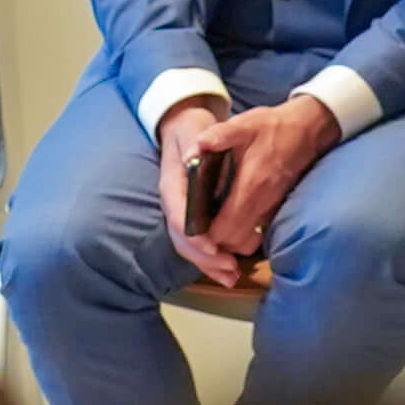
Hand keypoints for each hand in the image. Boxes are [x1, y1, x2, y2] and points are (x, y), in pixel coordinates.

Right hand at [154, 99, 242, 288]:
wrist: (185, 128)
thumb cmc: (192, 129)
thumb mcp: (195, 129)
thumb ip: (197, 141)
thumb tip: (192, 155)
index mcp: (172, 184)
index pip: (177, 214)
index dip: (193, 233)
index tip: (213, 246)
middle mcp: (173, 203)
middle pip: (182, 238)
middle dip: (204, 257)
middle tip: (230, 267)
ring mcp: (181, 213)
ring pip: (188, 247)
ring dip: (209, 265)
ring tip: (232, 276)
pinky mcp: (192, 219)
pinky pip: (198, 245)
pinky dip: (212, 261)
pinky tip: (230, 273)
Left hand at [195, 99, 343, 274]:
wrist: (307, 130)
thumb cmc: (273, 127)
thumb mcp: (243, 124)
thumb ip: (217, 136)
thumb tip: (194, 148)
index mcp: (251, 186)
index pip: (225, 228)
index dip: (205, 234)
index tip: (191, 225)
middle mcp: (263, 204)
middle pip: (235, 242)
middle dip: (214, 241)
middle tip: (196, 228)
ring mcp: (272, 209)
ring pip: (247, 242)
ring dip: (228, 241)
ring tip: (210, 226)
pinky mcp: (276, 209)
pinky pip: (257, 234)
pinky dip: (241, 235)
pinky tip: (227, 219)